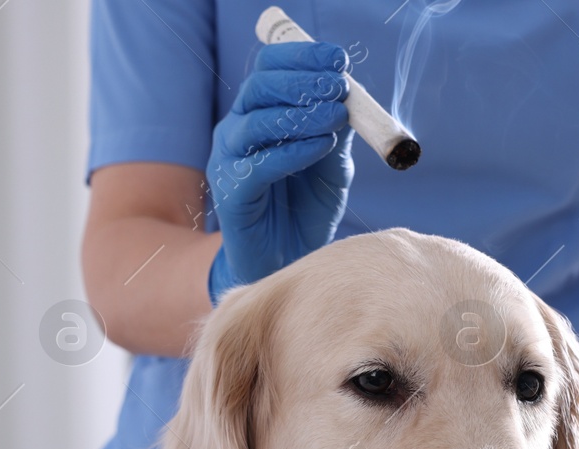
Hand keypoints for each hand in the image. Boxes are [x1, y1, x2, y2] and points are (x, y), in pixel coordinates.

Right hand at [206, 41, 353, 305]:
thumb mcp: (331, 165)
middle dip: (302, 81)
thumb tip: (350, 95)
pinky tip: (320, 148)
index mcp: (258, 114)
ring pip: (256, 123)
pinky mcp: (231, 194)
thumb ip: (337, 132)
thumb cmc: (306, 211)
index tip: (338, 58)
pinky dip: (293, 151)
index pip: (269, 68)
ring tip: (335, 117)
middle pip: (258, 87)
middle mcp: (237, 131)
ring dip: (301, 114)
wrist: (287, 262)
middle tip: (337, 86)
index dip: (301, 57)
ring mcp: (228, 161)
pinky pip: (259, 165)